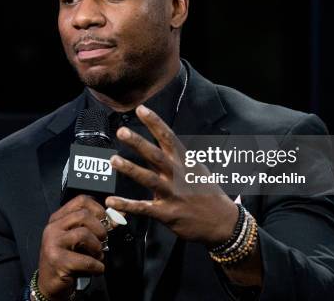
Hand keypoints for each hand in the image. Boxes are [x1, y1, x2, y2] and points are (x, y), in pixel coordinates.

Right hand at [38, 195, 107, 299]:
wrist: (49, 284)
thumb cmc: (67, 259)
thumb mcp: (78, 239)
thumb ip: (94, 226)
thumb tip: (118, 216)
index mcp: (57, 219)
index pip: (80, 201)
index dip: (98, 208)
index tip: (106, 220)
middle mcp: (52, 228)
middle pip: (83, 216)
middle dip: (99, 229)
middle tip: (103, 241)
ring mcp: (53, 244)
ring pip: (84, 234)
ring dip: (98, 247)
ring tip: (98, 256)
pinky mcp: (57, 261)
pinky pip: (86, 261)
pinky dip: (97, 266)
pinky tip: (96, 269)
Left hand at [105, 105, 237, 247]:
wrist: (223, 222)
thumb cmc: (207, 193)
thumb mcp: (196, 170)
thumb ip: (176, 158)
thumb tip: (161, 142)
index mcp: (185, 162)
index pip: (169, 137)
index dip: (155, 123)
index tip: (141, 109)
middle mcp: (178, 175)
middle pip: (156, 155)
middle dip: (139, 143)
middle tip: (122, 131)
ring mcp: (173, 194)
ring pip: (149, 179)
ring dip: (130, 169)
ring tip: (113, 160)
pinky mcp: (167, 213)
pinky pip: (143, 208)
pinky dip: (126, 205)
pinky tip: (110, 201)